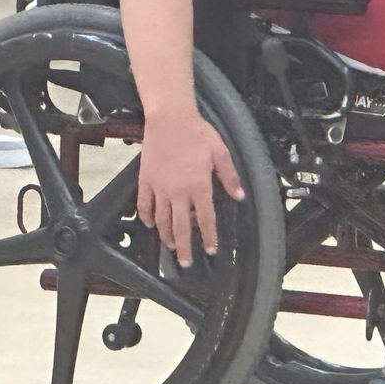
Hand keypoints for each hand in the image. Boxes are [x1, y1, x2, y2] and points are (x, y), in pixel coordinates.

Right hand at [136, 110, 245, 264]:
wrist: (170, 120)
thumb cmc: (198, 134)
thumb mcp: (221, 153)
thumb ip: (229, 177)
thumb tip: (240, 196)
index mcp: (199, 186)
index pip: (205, 218)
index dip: (209, 236)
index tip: (210, 250)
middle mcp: (178, 192)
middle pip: (181, 227)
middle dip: (184, 247)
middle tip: (185, 263)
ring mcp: (160, 188)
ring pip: (161, 220)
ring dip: (166, 236)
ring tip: (171, 247)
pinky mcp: (146, 182)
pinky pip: (144, 205)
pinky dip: (147, 218)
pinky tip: (150, 225)